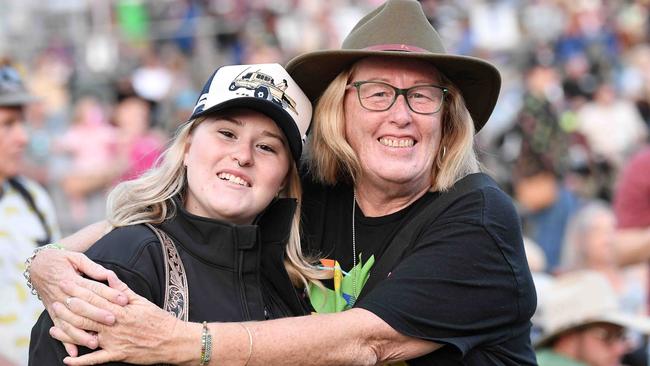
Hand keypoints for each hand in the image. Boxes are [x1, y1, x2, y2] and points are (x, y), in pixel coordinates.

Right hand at [30, 249, 128, 352]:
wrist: (37, 266)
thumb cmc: (61, 260)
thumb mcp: (76, 258)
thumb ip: (93, 267)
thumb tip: (109, 274)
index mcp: (72, 280)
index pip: (93, 288)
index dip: (109, 294)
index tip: (123, 299)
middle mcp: (63, 295)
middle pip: (83, 307)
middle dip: (98, 314)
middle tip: (113, 320)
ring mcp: (56, 306)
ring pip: (69, 323)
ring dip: (82, 334)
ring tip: (95, 342)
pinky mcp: (52, 313)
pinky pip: (59, 329)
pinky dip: (65, 341)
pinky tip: (74, 353)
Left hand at [50, 287, 184, 364]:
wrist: (172, 340)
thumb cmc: (158, 319)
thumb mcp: (141, 300)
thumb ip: (122, 289)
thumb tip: (108, 275)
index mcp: (121, 309)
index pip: (95, 297)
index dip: (78, 290)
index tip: (66, 283)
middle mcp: (115, 325)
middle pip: (86, 316)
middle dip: (69, 309)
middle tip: (55, 301)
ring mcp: (115, 341)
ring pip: (87, 336)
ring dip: (68, 334)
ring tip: (52, 330)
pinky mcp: (117, 355)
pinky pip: (96, 360)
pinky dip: (81, 361)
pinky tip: (67, 360)